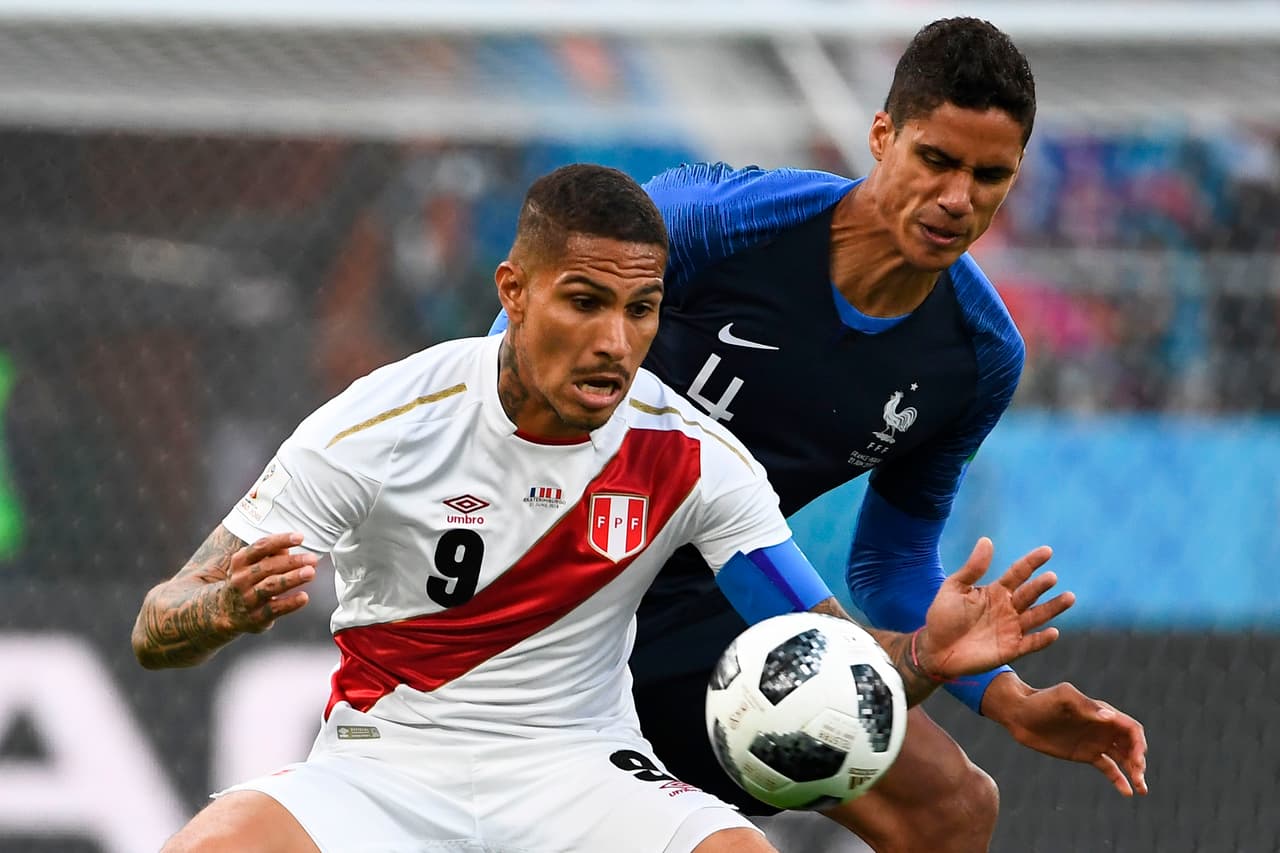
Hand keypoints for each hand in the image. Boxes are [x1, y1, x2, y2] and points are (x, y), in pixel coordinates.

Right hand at [215, 533, 317, 635]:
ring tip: (310, 572)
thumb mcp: (251, 564)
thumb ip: (271, 554)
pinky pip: (275, 609)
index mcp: (240, 562)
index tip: (299, 537)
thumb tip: (288, 547)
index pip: (261, 547)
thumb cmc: (247, 582)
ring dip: (292, 578)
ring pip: (271, 586)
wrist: (226, 612)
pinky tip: (304, 596)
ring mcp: (248, 599)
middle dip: (292, 562)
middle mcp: (241, 579)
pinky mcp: (256, 617)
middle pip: (268, 567)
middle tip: (312, 558)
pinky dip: (290, 603)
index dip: (281, 540)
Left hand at [917, 537, 1072, 678]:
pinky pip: (1030, 643)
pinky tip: (1053, 631)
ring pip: (1037, 616)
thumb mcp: (954, 588)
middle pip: (1029, 594)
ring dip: (1052, 608)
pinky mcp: (1010, 649)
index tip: (1047, 551)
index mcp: (995, 591)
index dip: (1032, 562)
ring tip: (1069, 597)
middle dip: (1041, 585)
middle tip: (1051, 577)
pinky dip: (1042, 639)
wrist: (935, 649)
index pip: (1018, 573)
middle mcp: (1007, 608)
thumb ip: (973, 568)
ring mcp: (1010, 629)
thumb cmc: (943, 616)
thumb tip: (986, 540)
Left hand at [984, 675, 1148, 795]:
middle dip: (1139, 761)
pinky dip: (1119, 779)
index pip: (1131, 728)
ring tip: (1141, 789)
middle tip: (1138, 777)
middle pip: (1131, 745)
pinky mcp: (1085, 754)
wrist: (1020, 715)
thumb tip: (1109, 717)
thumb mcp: (1063, 698)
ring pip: (1123, 758)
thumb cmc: (1041, 701)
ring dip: (1135, 772)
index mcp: (1102, 712)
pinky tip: (1127, 792)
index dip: (1138, 743)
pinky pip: (1108, 768)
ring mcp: (1095, 741)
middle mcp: (1103, 727)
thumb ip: (1086, 706)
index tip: (1137, 759)